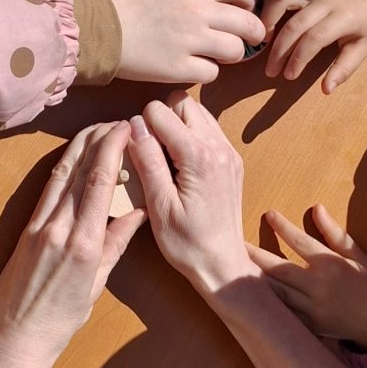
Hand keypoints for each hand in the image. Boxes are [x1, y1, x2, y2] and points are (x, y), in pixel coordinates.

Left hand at [0, 123, 143, 367]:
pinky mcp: (26, 230)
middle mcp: (60, 229)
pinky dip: (63, 169)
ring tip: (98, 129)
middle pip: (81, 171)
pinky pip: (48, 192)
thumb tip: (138, 213)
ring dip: (80, 148)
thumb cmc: (60, 321)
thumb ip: (116, 245)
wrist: (14, 337)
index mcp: (84, 244)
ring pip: (62, 176)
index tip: (127, 128)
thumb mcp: (96, 285)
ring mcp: (39, 227)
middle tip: (118, 121)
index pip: (101, 183)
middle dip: (100, 140)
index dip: (114, 149)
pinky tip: (73, 157)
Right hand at [107, 0, 260, 83]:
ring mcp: (192, 42)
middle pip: (248, 24)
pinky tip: (194, 68)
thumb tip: (214, 5)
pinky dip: (206, 72)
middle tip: (251, 39)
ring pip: (235, 51)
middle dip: (254, 33)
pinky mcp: (180, 69)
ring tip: (219, 55)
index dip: (249, 3)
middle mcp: (199, 13)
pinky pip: (212, 73)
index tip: (247, 10)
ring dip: (231, 55)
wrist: (98, 28)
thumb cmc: (124, 5)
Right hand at [127, 96, 254, 294]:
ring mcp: (228, 153)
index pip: (160, 111)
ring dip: (178, 127)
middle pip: (183, 103)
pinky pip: (208, 130)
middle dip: (162, 120)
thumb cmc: (187, 243)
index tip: (140, 154)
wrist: (222, 264)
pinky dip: (191, 138)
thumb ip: (147, 160)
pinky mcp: (231, 161)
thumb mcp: (159, 205)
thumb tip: (135, 125)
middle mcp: (219, 147)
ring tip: (167, 161)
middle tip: (153, 154)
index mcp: (199, 156)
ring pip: (197, 113)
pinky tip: (181, 167)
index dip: (142, 127)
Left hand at [248, 203, 366, 349]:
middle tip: (235, 242)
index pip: (301, 242)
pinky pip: (281, 311)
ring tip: (235, 265)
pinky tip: (250, 292)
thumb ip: (335, 232)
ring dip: (254, 278)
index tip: (268, 214)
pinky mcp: (306, 325)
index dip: (283, 227)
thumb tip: (317, 208)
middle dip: (255, 255)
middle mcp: (318, 287)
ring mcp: (310, 309)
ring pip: (274, 292)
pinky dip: (266, 301)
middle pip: (278, 269)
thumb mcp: (358, 255)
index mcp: (331, 266)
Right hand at [261, 0, 366, 88]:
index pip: (314, 38)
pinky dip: (269, 7)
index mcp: (344, 17)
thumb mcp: (363, 48)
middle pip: (295, 24)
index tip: (289, 76)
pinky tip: (267, 25)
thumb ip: (344, 68)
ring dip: (268, 20)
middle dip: (279, 50)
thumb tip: (326, 90)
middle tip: (271, 70)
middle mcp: (327, 0)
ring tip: (263, 43)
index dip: (298, 59)